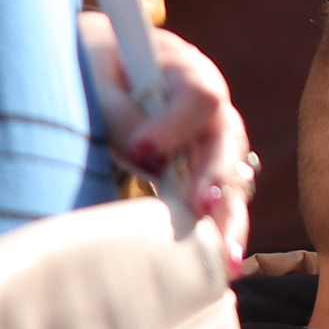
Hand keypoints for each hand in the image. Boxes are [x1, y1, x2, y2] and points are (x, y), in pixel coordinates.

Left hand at [85, 17, 256, 272]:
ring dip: (229, 221)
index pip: (200, 96)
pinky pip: (219, 205)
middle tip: (201, 208)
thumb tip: (146, 155)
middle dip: (216, 181)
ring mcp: (213, 144)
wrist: (103, 66)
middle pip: (227, 145)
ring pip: (233, 182)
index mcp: (186, 68)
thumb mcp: (95, 65)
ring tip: (225, 261)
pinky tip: (218, 267)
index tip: (140, 151)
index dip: (175, 125)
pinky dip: (218, 234)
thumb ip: (118, 106)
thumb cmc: (96, 61)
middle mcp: (211, 109)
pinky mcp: (204, 175)